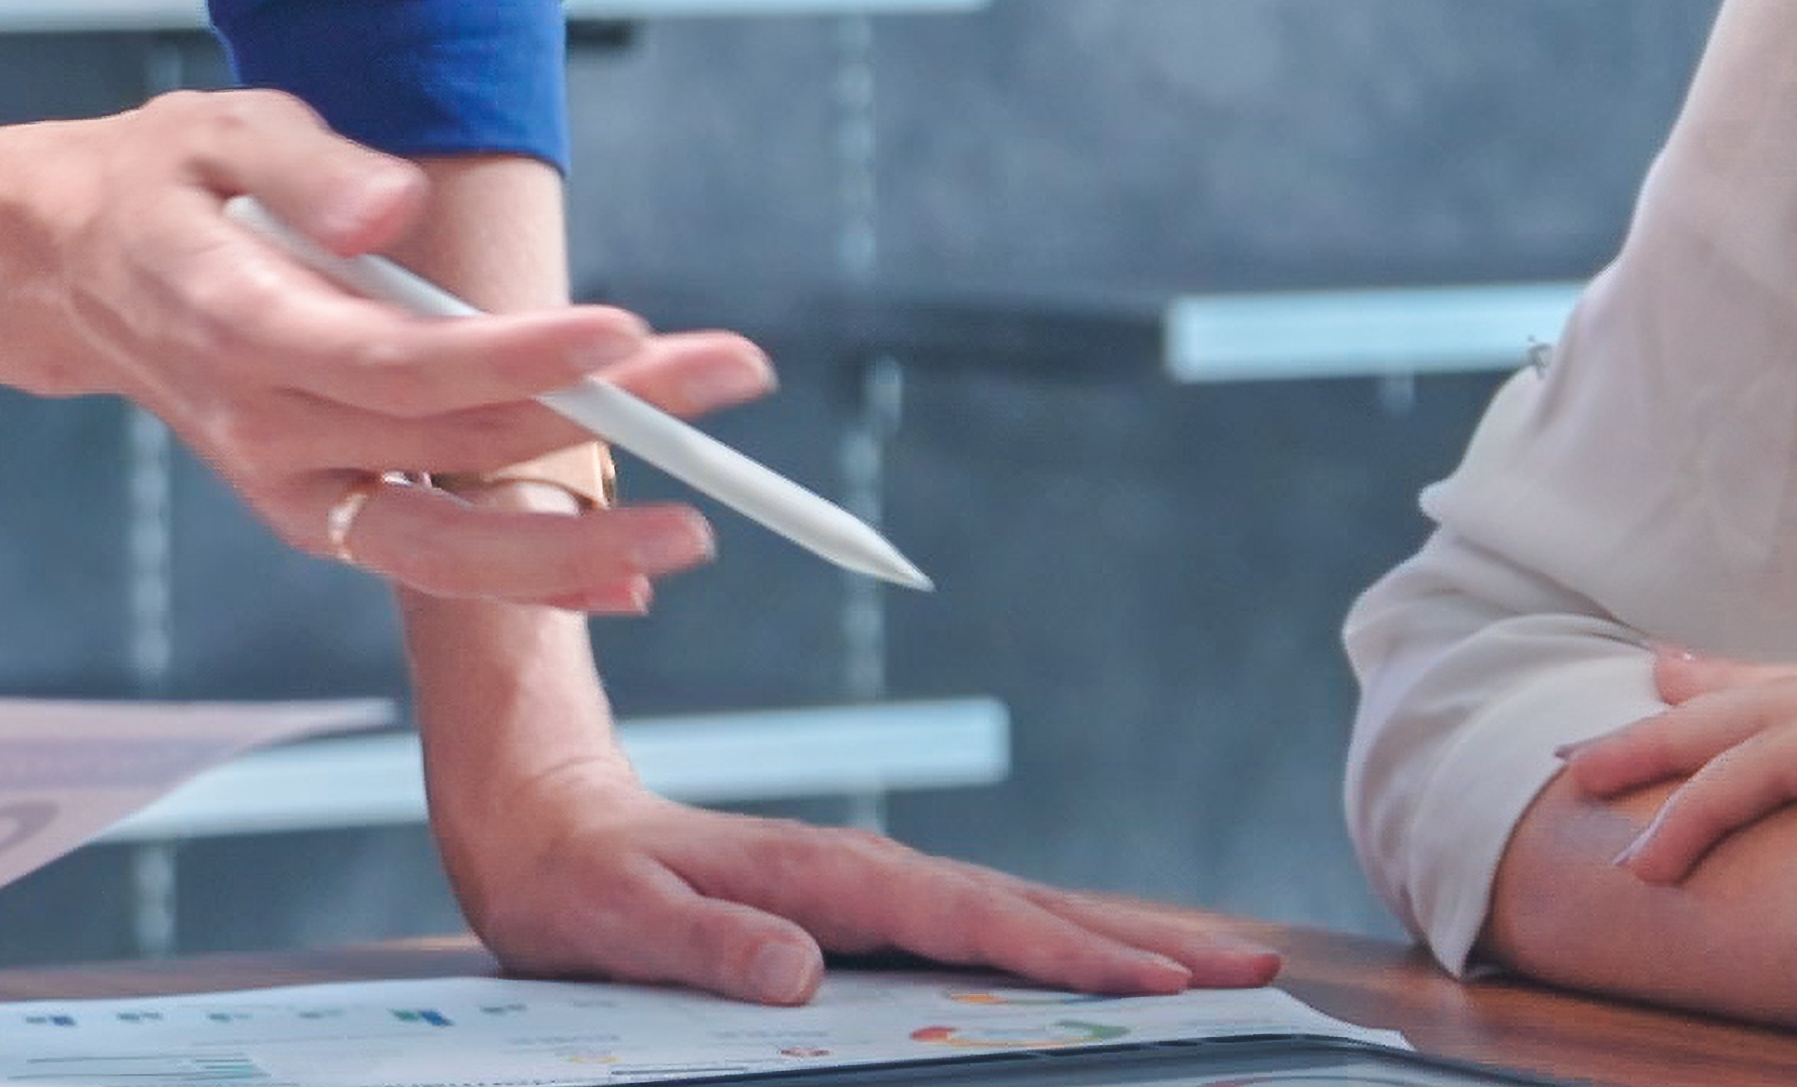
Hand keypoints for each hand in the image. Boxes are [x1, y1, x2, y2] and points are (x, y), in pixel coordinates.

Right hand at [3, 92, 762, 610]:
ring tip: (688, 536)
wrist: (68, 272)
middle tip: (728, 383)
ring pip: (441, 537)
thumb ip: (306, 168)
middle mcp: (263, 427)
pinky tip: (621, 581)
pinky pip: (422, 559)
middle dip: (599, 415)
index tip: (622, 333)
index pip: (399, 357)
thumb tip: (395, 212)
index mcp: (241, 325)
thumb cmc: (163, 186)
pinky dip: (520, 581)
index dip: (515, 354)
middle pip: (451, 439)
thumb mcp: (218, 127)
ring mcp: (284, 485)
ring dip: (572, 544)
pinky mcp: (309, 511)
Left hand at [436, 750, 1289, 1006]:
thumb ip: (698, 945)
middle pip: (1023, 908)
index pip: (963, 919)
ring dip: (1117, 937)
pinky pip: (980, 925)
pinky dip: (1057, 941)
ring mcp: (871, 885)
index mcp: (818, 877)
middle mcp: (862, 873)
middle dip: (1139, 940)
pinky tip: (1107, 965)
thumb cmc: (568, 884)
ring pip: (1015, 911)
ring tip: (1220, 962)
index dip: (1063, 954)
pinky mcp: (866, 905)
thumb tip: (804, 972)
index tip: (1156, 981)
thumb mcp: (606, 922)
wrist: (542, 817)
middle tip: (1254, 967)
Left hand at [1566, 647, 1796, 875]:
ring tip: (1581, 784)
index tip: (1693, 705)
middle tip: (1601, 727)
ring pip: (1755, 723)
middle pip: (1779, 698)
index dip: (1763, 708)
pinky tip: (1651, 848)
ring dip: (1662, 752)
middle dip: (1684, 708)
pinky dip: (1704, 802)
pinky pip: (1776, 767)